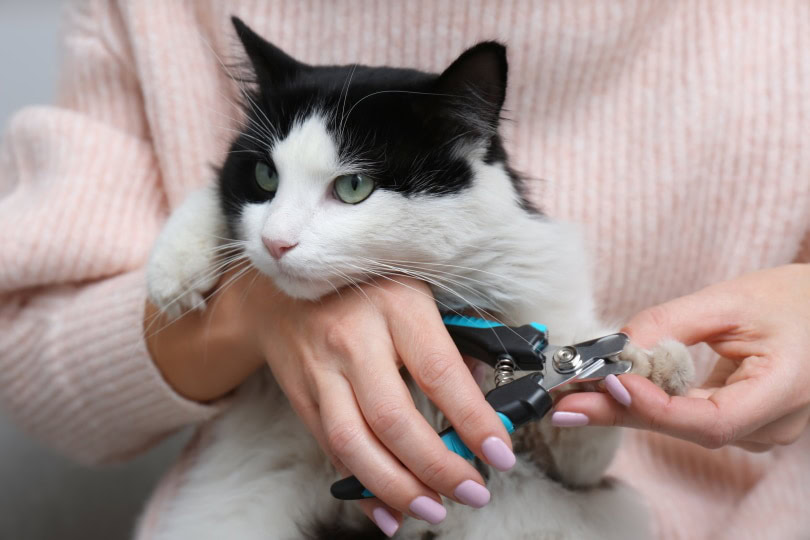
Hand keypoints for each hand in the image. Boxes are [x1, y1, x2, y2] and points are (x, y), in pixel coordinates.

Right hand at [148, 266, 513, 535]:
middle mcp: (355, 339)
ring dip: (396, 488)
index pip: (439, 372)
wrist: (278, 290)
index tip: (500, 453)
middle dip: (436, 468)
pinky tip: (388, 509)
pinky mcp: (302, 396)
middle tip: (473, 492)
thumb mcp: (416, 294)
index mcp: (396, 307)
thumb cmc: (364, 289)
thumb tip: (484, 399)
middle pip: (393, 419)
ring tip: (433, 509)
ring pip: (354, 443)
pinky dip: (360, 487)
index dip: (472, 419)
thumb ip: (452, 340)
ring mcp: (321, 370)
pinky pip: (330, 450)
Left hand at [553, 264, 809, 451]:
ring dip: (627, 407)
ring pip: (681, 426)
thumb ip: (668, 323)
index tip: (607, 384)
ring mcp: (757, 430)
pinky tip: (608, 391)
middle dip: (620, 411)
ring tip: (576, 394)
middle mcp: (772, 425)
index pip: (711, 421)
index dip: (654, 408)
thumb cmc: (787, 299)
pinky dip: (646, 401)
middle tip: (564, 402)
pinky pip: (685, 417)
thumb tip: (613, 349)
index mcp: (783, 391)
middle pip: (686, 428)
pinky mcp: (738, 422)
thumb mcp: (727, 301)